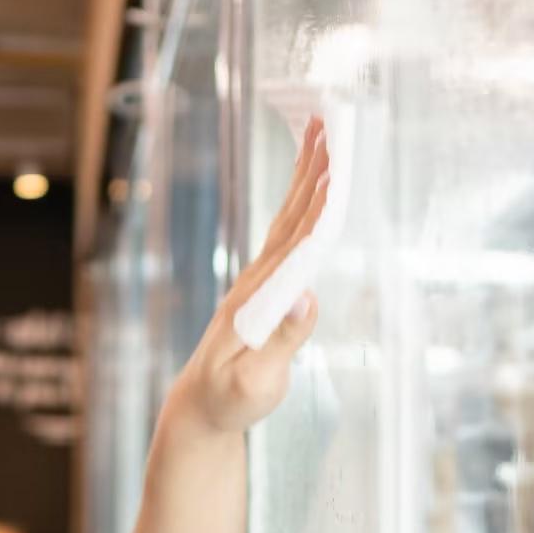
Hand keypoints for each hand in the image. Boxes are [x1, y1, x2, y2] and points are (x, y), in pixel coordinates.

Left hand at [163, 114, 330, 437]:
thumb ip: (282, 339)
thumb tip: (309, 294)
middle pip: (292, 215)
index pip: (297, 243)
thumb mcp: (256, 381)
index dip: (319, 205)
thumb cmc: (229, 402)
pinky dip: (299, 203)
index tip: (335, 166)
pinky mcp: (261, 289)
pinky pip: (284, 234)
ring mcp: (256, 281)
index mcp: (258, 298)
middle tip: (330, 124)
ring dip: (304, 175)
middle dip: (312, 169)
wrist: (198, 408)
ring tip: (319, 135)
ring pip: (287, 217)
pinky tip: (307, 186)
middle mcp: (255, 280)